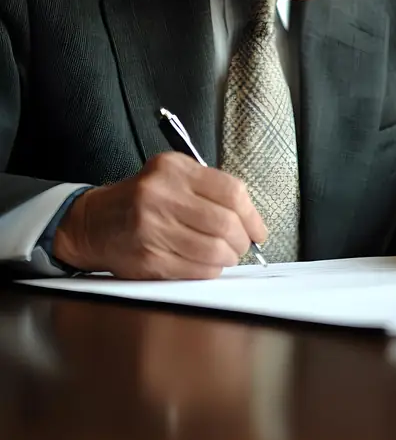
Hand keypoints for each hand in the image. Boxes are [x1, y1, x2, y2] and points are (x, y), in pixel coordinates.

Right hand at [53, 152, 266, 278]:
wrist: (93, 222)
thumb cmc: (141, 200)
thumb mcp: (171, 176)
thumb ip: (209, 188)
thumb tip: (250, 219)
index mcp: (173, 169)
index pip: (231, 191)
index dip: (252, 216)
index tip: (258, 230)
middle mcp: (161, 194)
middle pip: (225, 223)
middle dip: (241, 240)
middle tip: (241, 245)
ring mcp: (153, 227)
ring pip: (214, 249)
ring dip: (228, 258)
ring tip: (224, 255)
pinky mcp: (148, 257)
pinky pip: (195, 270)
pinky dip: (210, 270)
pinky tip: (206, 265)